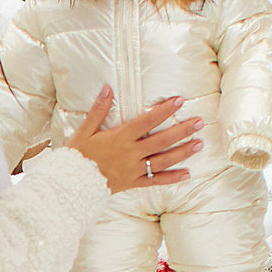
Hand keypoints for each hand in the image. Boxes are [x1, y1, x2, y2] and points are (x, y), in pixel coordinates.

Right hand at [67, 88, 200, 193]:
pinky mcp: (133, 183)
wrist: (72, 183)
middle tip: (199, 122)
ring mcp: (134, 169)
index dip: (164, 110)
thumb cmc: (78, 155)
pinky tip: (187, 174)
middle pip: (162, 140)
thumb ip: (99, 109)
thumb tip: (108, 88)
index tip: (179, 101)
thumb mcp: (85, 130)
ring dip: (183, 152)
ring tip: (199, 144)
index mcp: (120, 137)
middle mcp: (131, 153)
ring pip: (163, 160)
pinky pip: (155, 181)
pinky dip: (172, 178)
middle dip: (182, 130)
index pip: (147, 121)